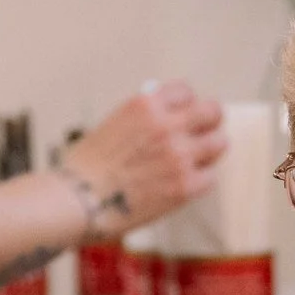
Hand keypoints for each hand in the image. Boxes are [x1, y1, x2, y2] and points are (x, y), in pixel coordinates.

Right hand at [62, 83, 228, 238]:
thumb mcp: (113, 125)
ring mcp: (180, 155)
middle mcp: (167, 125)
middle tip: (204, 133)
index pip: (186, 91)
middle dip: (209, 121)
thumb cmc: (85, 169)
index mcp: (146, 105)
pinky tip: (182, 185)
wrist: (76, 202)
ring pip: (219, 144)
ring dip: (208, 151)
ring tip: (195, 161)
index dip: (187, 104)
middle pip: (212, 112)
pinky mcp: (186, 185)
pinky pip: (210, 177)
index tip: (184, 113)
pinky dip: (199, 181)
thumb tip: (168, 119)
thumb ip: (145, 120)